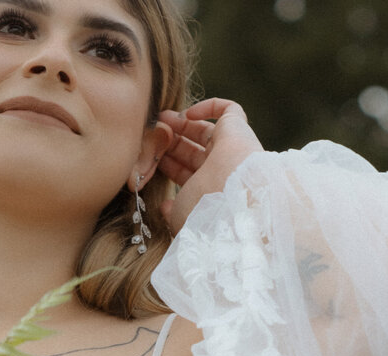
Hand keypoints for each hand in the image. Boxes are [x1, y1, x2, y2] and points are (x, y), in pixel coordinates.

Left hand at [157, 99, 264, 232]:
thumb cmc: (204, 213)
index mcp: (209, 192)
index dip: (168, 164)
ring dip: (182, 124)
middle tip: (152, 133)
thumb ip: (171, 211)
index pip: (186, 173)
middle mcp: (221, 171)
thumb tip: (165, 206)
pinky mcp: (239, 130)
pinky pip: (229, 110)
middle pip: (193, 151)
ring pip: (205, 131)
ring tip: (160, 118)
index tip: (148, 156)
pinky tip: (188, 114)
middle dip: (171, 142)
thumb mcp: (179, 216)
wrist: (234, 202)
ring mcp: (231, 150)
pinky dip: (209, 107)